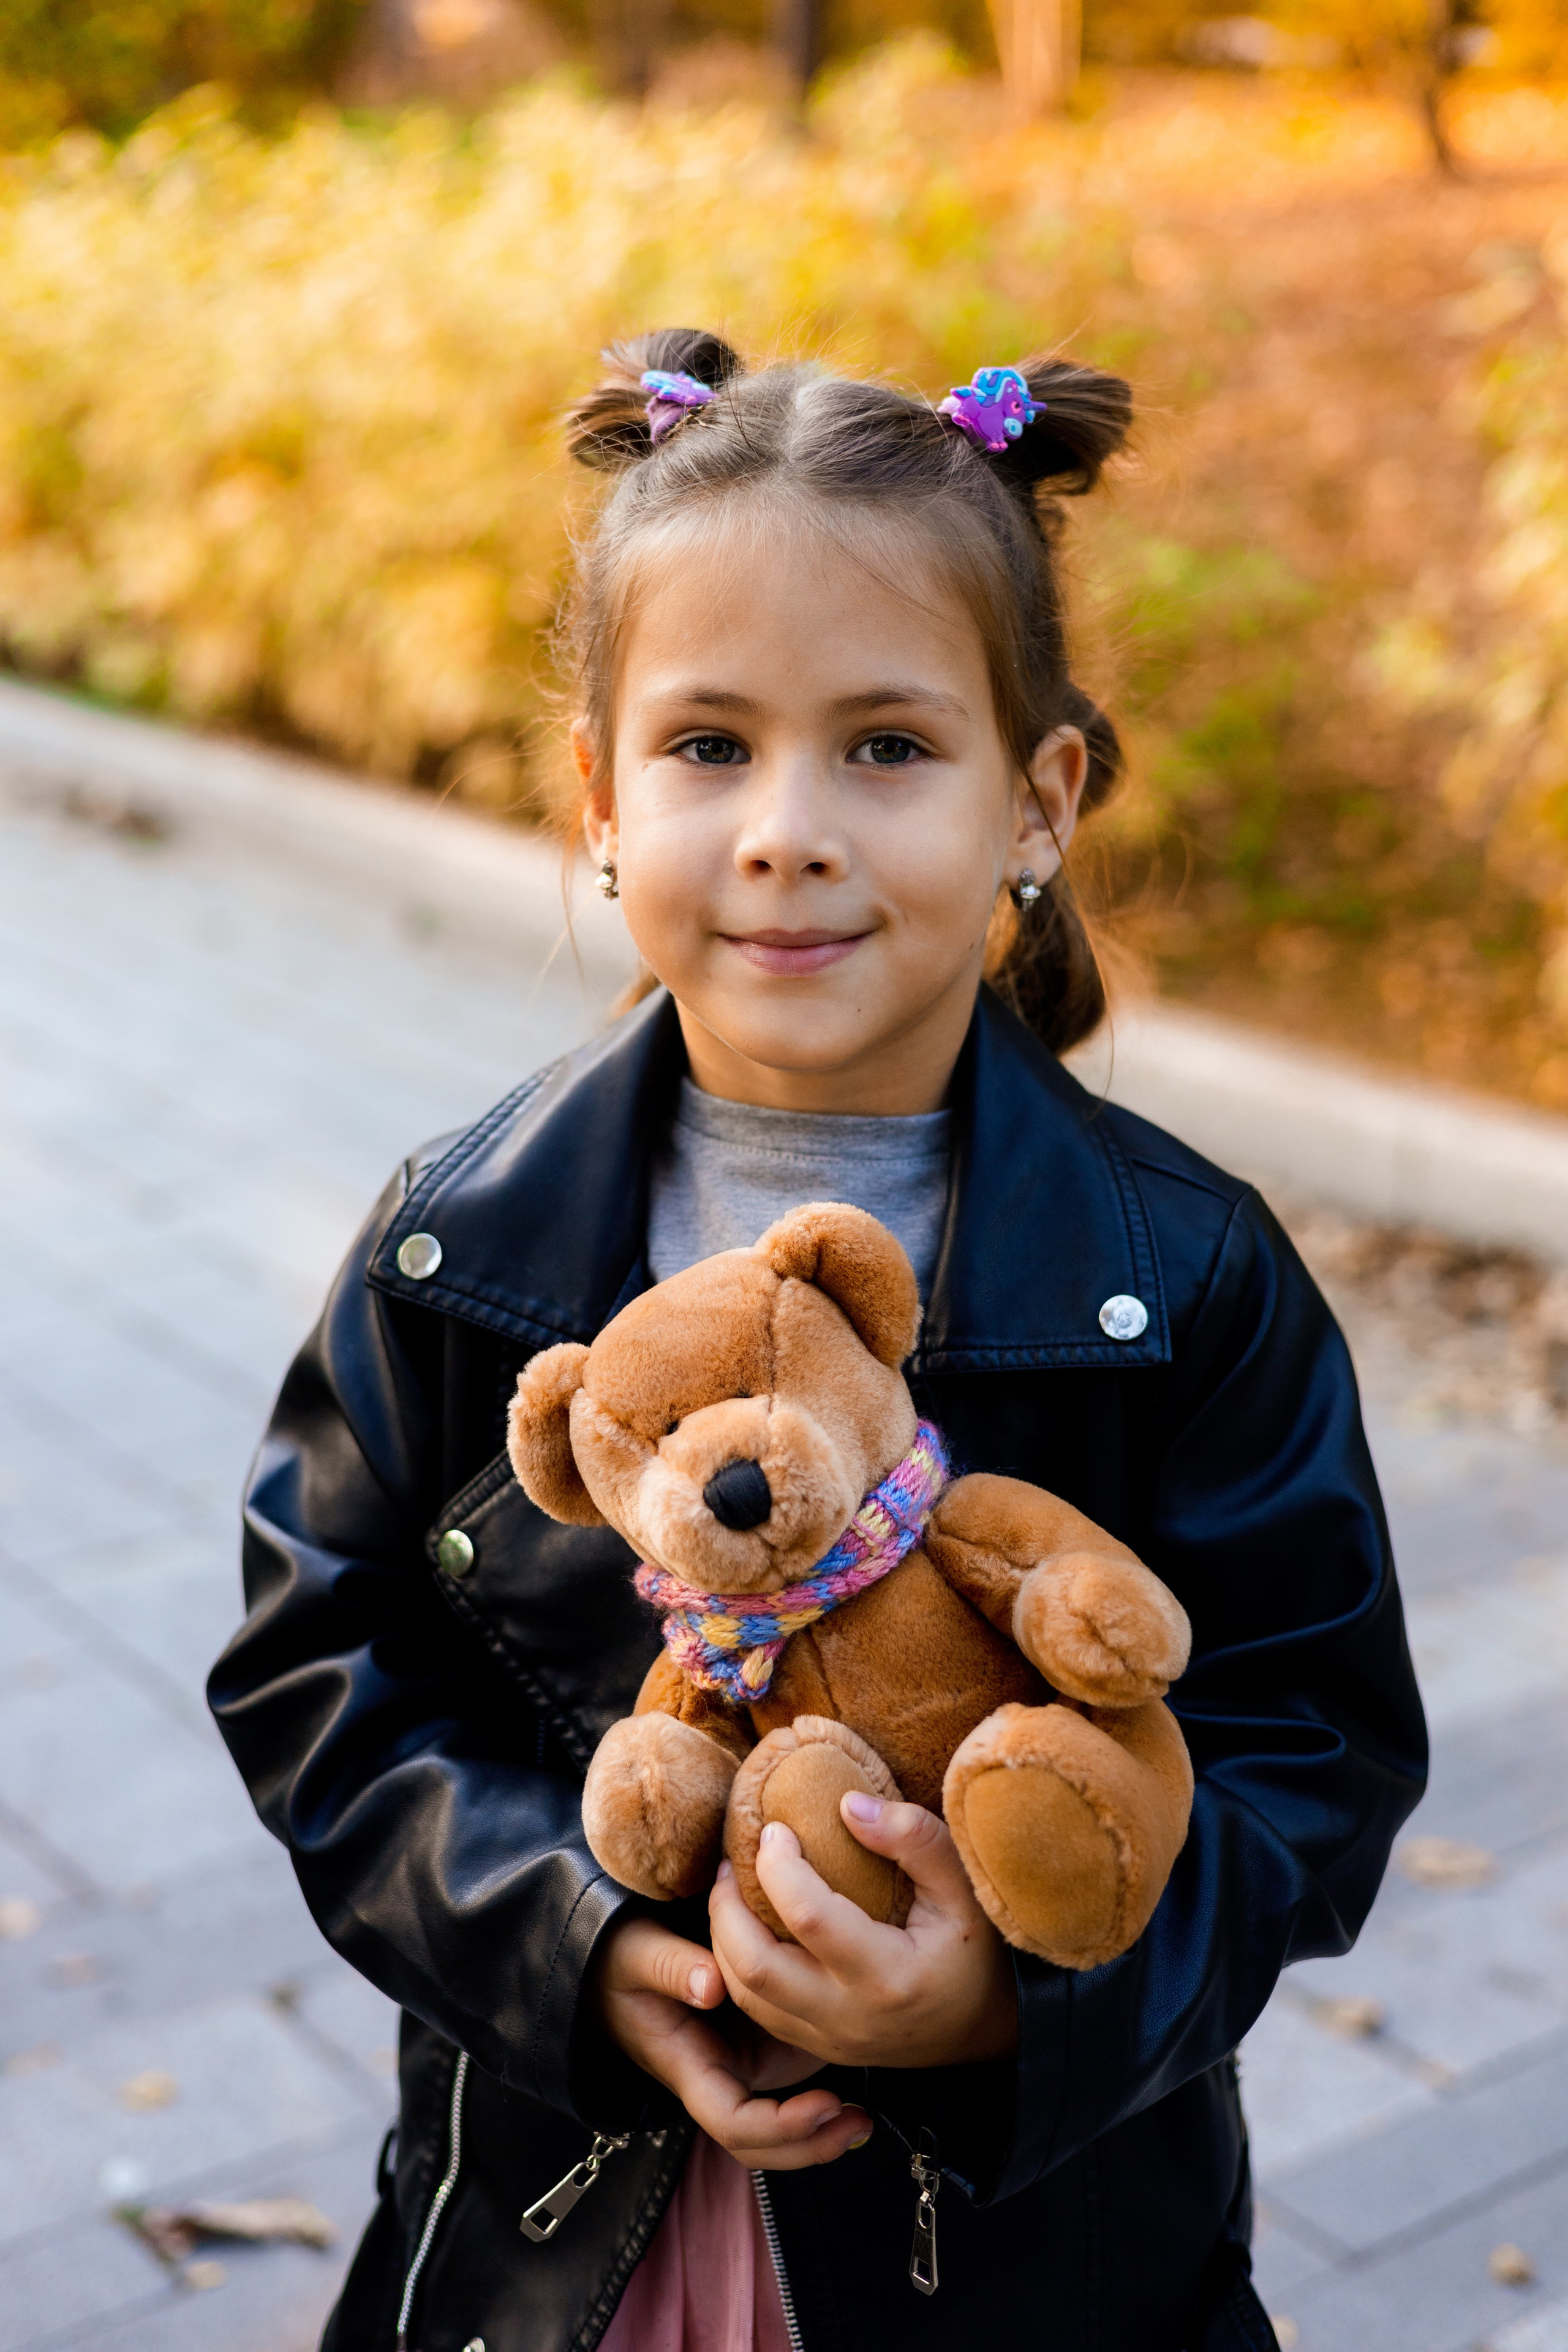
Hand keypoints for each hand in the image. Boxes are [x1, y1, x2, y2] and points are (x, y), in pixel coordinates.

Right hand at [588, 1914, 871, 2167]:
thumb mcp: (636, 1954)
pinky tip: (857, 2063)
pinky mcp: (760, 2038)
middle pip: (765, 2142)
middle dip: (812, 2144)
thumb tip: (711, 1986)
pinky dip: (823, 2088)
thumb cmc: (623, 1957)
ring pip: (783, 2121)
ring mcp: (742, 2060)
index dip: (779, 2127)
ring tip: (864, 2114)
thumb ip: (671, 1967)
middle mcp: (721, 2074)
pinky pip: (794, 2076)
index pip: (732, 2122)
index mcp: (690, 2066)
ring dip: (823, 2127)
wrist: (619, 1953)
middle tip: (857, 2121)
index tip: (822, 2104)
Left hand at [709, 1793, 1017, 2069]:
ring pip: (745, 1996)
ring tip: (732, 1889)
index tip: (774, 1828)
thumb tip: (846, 1803)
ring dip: (724, 1939)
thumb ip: (912, 1838)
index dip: (779, 1866)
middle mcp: (851, 2017)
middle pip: (755, 1968)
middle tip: (732, 1862)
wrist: (990, 2026)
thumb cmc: (980, 1949)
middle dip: (727, 1908)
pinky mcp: (820, 2048)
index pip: (809, 1917)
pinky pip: (758, 2014)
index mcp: (889, 1975)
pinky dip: (739, 1968)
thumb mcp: (963, 1885)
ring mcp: (832, 2041)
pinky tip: (748, 1929)